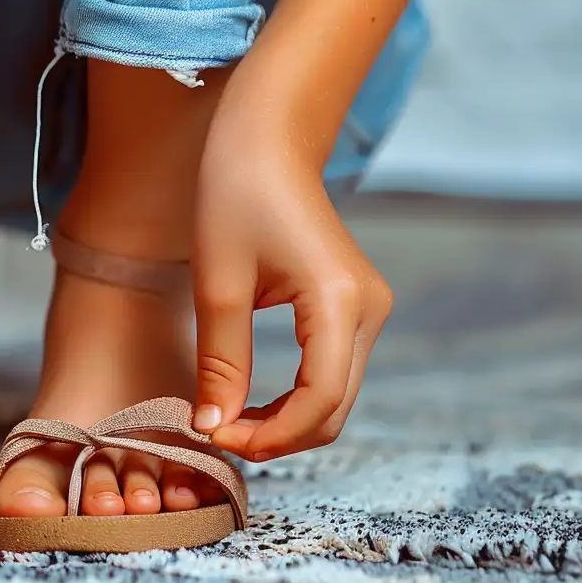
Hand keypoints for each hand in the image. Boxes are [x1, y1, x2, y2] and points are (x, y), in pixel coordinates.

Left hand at [190, 87, 392, 461]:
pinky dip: (294, 401)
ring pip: (336, 398)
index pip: (320, 400)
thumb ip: (221, 363)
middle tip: (215, 439)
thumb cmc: (236, 197)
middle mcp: (369, 309)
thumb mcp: (218, 286)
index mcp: (339, 300)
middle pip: (335, 408)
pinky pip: (331, 374)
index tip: (215, 439)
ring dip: (285, 424)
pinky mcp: (353, 308)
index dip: (270, 435)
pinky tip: (248, 405)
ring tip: (226, 424)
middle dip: (278, 438)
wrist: (267, 143)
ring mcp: (367, 309)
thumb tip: (212, 428)